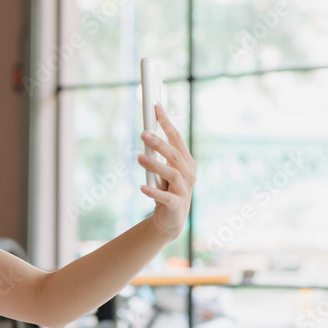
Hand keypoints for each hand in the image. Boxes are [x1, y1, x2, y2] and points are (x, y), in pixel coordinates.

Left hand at [138, 104, 195, 239]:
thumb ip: (160, 155)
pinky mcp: (177, 205)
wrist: (172, 219)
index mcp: (186, 161)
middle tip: (143, 133)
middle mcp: (188, 173)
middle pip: (174, 154)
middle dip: (159, 143)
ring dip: (156, 165)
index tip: (156, 108)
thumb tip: (147, 133)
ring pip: (172, 174)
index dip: (167, 123)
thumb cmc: (167, 189)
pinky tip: (141, 188)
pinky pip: (165, 197)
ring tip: (139, 158)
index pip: (176, 138)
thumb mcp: (165, 170)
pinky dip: (153, 192)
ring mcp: (184, 190)